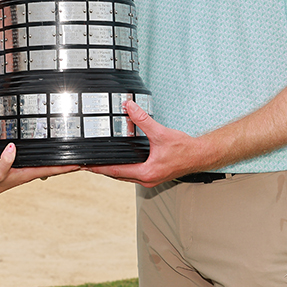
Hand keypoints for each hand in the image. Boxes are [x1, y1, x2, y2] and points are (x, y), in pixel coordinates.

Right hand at [0, 143, 78, 197]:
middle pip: (57, 168)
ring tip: (78, 153)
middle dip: (72, 164)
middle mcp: (32, 172)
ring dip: (64, 160)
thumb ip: (3, 161)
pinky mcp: (24, 166)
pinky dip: (52, 157)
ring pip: (51, 164)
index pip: (53, 169)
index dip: (67, 166)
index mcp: (29, 174)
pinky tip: (56, 152)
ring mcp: (29, 170)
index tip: (82, 162)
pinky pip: (43, 161)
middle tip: (88, 158)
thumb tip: (12, 147)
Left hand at [87, 101, 205, 187]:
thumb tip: (130, 107)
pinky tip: (119, 162)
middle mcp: (147, 179)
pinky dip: (123, 169)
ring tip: (98, 163)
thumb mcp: (161, 133)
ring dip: (112, 170)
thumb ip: (143, 120)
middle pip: (117, 176)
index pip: (116, 171)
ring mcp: (150, 179)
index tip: (86, 165)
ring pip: (125, 177)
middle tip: (87, 164)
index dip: (100, 167)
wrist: (200, 156)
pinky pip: (133, 175)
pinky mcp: (153, 176)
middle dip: (102, 169)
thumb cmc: (185, 149)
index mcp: (147, 172)